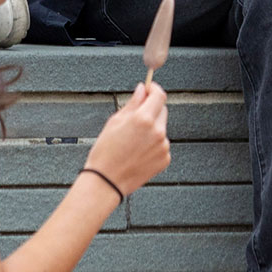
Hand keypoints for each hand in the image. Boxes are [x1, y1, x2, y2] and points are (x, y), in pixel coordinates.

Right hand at [86, 80, 170, 194]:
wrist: (106, 181)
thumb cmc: (106, 152)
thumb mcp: (115, 122)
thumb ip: (132, 103)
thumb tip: (142, 90)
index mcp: (144, 119)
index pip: (159, 95)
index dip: (154, 89)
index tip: (149, 89)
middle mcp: (157, 131)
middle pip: (162, 110)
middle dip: (151, 109)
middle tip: (135, 118)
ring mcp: (163, 146)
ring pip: (161, 128)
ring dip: (152, 129)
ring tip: (133, 141)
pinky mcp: (165, 159)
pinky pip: (162, 144)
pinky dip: (154, 144)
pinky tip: (138, 152)